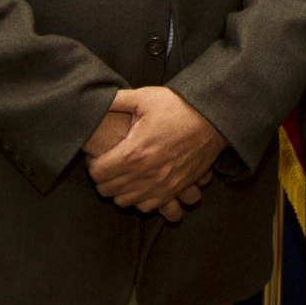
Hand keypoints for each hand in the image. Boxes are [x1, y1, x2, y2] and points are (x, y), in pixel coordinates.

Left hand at [84, 86, 223, 222]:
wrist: (213, 119)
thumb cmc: (178, 106)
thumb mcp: (144, 98)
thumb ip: (116, 101)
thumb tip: (93, 100)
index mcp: (134, 153)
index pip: (98, 173)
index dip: (93, 163)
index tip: (98, 154)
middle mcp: (146, 174)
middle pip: (108, 190)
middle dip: (103, 177)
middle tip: (108, 162)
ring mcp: (162, 185)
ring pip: (125, 201)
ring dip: (119, 189)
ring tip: (123, 172)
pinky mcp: (175, 189)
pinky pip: (147, 206)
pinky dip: (139, 198)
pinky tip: (140, 182)